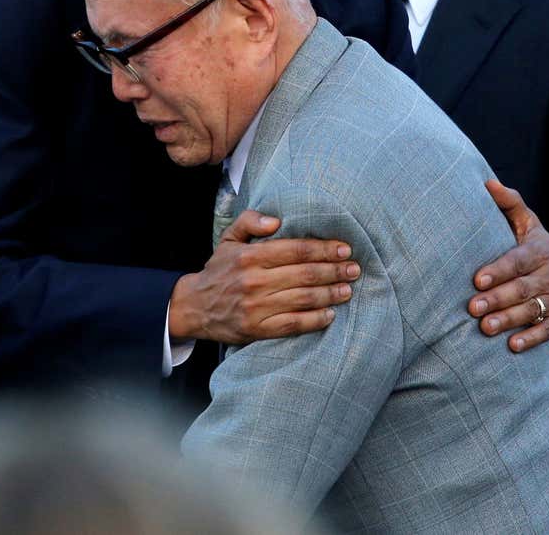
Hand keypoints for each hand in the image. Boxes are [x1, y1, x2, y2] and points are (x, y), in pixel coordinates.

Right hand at [169, 209, 360, 343]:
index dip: (324, 249)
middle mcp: (254, 280)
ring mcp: (256, 307)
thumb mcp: (229, 238)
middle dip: (334, 270)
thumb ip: (250, 221)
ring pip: (302, 299)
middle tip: (354, 268)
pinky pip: (292, 324)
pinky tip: (330, 314)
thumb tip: (277, 220)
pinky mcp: (257, 329)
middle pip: (305, 274)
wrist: (194, 306)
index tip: (344, 248)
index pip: (295, 249)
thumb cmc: (219, 270)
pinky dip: (314, 320)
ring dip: (330, 294)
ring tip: (348, 289)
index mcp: (250, 256)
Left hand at [467, 181, 548, 352]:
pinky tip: (513, 345)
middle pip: (522, 288)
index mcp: (540, 252)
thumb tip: (487, 183)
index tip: (478, 279)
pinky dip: (531, 338)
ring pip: (532, 310)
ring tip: (486, 327)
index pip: (518, 261)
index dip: (499, 270)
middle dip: (498, 298)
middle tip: (474, 307)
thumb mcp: (531, 226)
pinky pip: (547, 331)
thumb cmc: (543, 249)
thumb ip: (510, 205)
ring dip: (509, 320)